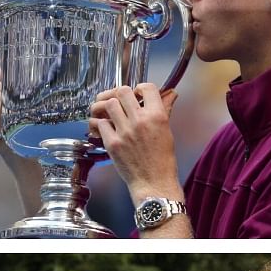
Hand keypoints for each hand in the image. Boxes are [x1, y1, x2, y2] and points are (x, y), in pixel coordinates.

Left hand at [89, 83, 181, 200]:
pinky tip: (106, 129)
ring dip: (109, 108)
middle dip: (121, 95)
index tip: (138, 95)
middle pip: (122, 91)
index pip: (147, 87)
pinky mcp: (112, 143)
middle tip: (122, 104)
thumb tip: (171, 94)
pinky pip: (99, 123)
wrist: (154, 182)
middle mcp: (140, 120)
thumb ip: (164, 110)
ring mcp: (124, 131)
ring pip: (108, 105)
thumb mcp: (167, 131)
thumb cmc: (162, 159)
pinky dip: (100, 124)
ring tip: (113, 115)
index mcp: (157, 116)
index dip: (140, 88)